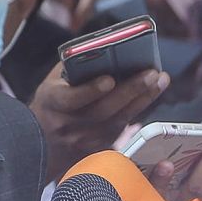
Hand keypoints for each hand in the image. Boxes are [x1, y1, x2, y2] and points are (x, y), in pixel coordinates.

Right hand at [30, 65, 169, 181]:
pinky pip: (121, 129)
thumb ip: (72, 68)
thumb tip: (104, 50)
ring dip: (141, 99)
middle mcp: (67, 125)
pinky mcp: (97, 150)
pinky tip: (149, 94)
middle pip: (102, 110)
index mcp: (52, 103)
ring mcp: (83, 141)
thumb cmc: (52, 103)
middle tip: (151, 73)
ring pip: (117, 121)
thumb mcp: (52, 84)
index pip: (71, 99)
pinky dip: (136, 110)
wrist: (42, 141)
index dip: (90, 90)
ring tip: (159, 80)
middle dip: (130, 90)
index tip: (109, 79)